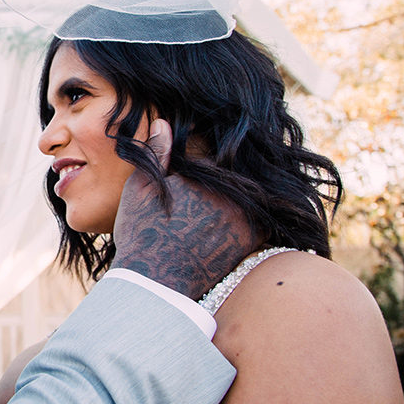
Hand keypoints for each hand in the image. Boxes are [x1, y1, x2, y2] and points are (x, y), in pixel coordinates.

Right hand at [110, 119, 257, 300]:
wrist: (156, 281)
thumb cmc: (141, 233)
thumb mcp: (140, 189)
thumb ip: (156, 154)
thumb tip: (166, 122)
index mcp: (202, 171)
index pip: (213, 149)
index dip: (205, 151)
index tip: (205, 149)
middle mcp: (228, 189)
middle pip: (234, 170)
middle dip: (226, 170)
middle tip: (221, 171)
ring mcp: (243, 213)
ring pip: (250, 191)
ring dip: (244, 190)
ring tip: (227, 196)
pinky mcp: (251, 237)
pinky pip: (264, 216)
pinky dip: (259, 213)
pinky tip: (246, 216)